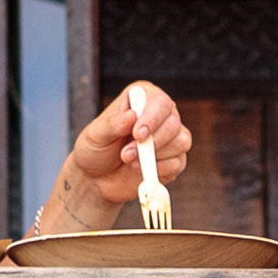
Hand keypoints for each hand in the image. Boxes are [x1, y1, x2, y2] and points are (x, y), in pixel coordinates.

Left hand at [40, 82, 190, 231]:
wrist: (97, 179)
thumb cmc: (96, 150)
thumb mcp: (96, 135)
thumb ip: (112, 125)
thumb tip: (132, 116)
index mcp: (141, 98)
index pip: (160, 101)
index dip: (152, 118)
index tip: (138, 134)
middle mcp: (159, 114)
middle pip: (174, 121)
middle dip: (152, 142)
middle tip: (127, 154)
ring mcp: (169, 137)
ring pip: (182, 141)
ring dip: (156, 156)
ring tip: (130, 162)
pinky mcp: (174, 159)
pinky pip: (179, 162)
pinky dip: (160, 169)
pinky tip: (140, 170)